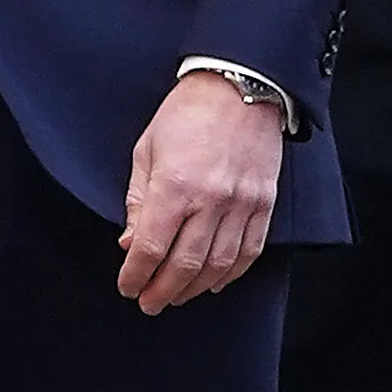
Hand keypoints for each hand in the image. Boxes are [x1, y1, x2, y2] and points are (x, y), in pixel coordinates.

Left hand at [118, 72, 283, 314]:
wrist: (239, 87)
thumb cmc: (185, 114)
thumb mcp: (146, 151)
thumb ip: (138, 201)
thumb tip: (130, 243)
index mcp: (175, 187)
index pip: (151, 248)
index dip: (136, 274)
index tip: (127, 287)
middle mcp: (211, 201)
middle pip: (185, 264)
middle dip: (163, 291)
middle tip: (148, 304)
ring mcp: (242, 205)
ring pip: (219, 264)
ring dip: (194, 288)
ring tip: (176, 297)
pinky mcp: (264, 204)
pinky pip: (250, 251)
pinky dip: (232, 273)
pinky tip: (215, 282)